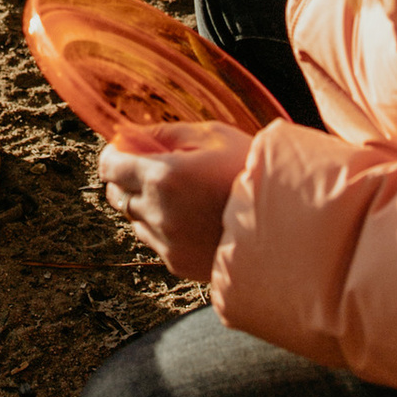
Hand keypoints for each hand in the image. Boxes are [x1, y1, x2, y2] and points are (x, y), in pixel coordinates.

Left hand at [95, 123, 252, 288]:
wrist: (287, 221)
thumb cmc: (251, 170)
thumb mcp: (212, 136)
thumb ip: (164, 134)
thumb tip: (129, 134)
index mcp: (163, 176)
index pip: (109, 166)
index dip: (115, 155)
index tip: (126, 150)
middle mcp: (157, 212)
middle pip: (116, 194)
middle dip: (128, 179)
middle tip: (156, 170)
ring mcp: (166, 241)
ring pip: (135, 218)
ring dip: (147, 205)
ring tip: (184, 196)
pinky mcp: (177, 262)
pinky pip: (155, 240)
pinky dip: (164, 227)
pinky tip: (194, 218)